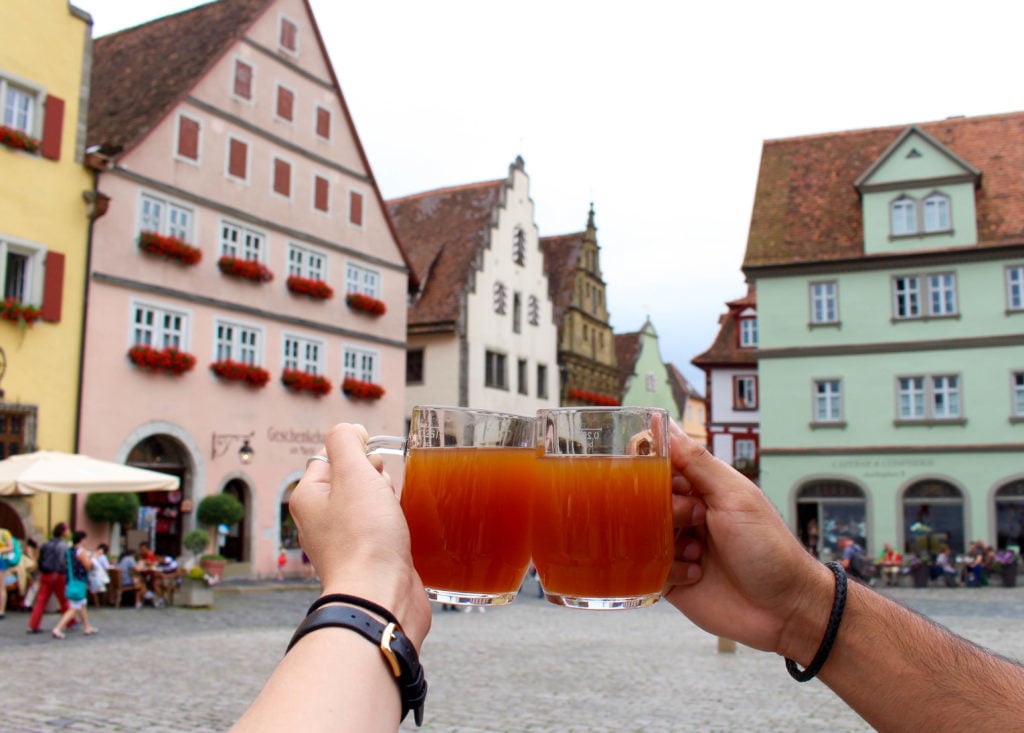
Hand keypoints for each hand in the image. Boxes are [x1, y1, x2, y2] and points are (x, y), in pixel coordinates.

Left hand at [292, 423, 429, 648]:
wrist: (381, 596)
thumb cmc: (365, 538)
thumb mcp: (353, 474)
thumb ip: (346, 442)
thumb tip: (349, 430)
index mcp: (308, 499)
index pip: (327, 457)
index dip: (354, 451)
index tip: (374, 458)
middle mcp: (321, 521)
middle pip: (349, 480)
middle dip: (374, 476)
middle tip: (383, 489)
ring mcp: (344, 543)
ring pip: (368, 505)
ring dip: (387, 500)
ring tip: (393, 511)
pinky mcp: (369, 560)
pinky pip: (381, 529)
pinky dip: (394, 523)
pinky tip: (404, 528)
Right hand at [662, 421, 831, 661]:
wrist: (786, 610)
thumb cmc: (768, 546)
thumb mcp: (734, 496)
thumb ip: (696, 462)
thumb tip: (664, 424)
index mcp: (700, 488)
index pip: (657, 464)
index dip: (650, 467)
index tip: (653, 474)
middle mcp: (684, 514)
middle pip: (642, 498)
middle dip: (664, 508)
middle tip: (694, 520)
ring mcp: (675, 546)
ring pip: (639, 533)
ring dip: (667, 541)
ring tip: (700, 553)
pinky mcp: (668, 580)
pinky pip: (644, 568)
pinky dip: (667, 570)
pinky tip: (697, 574)